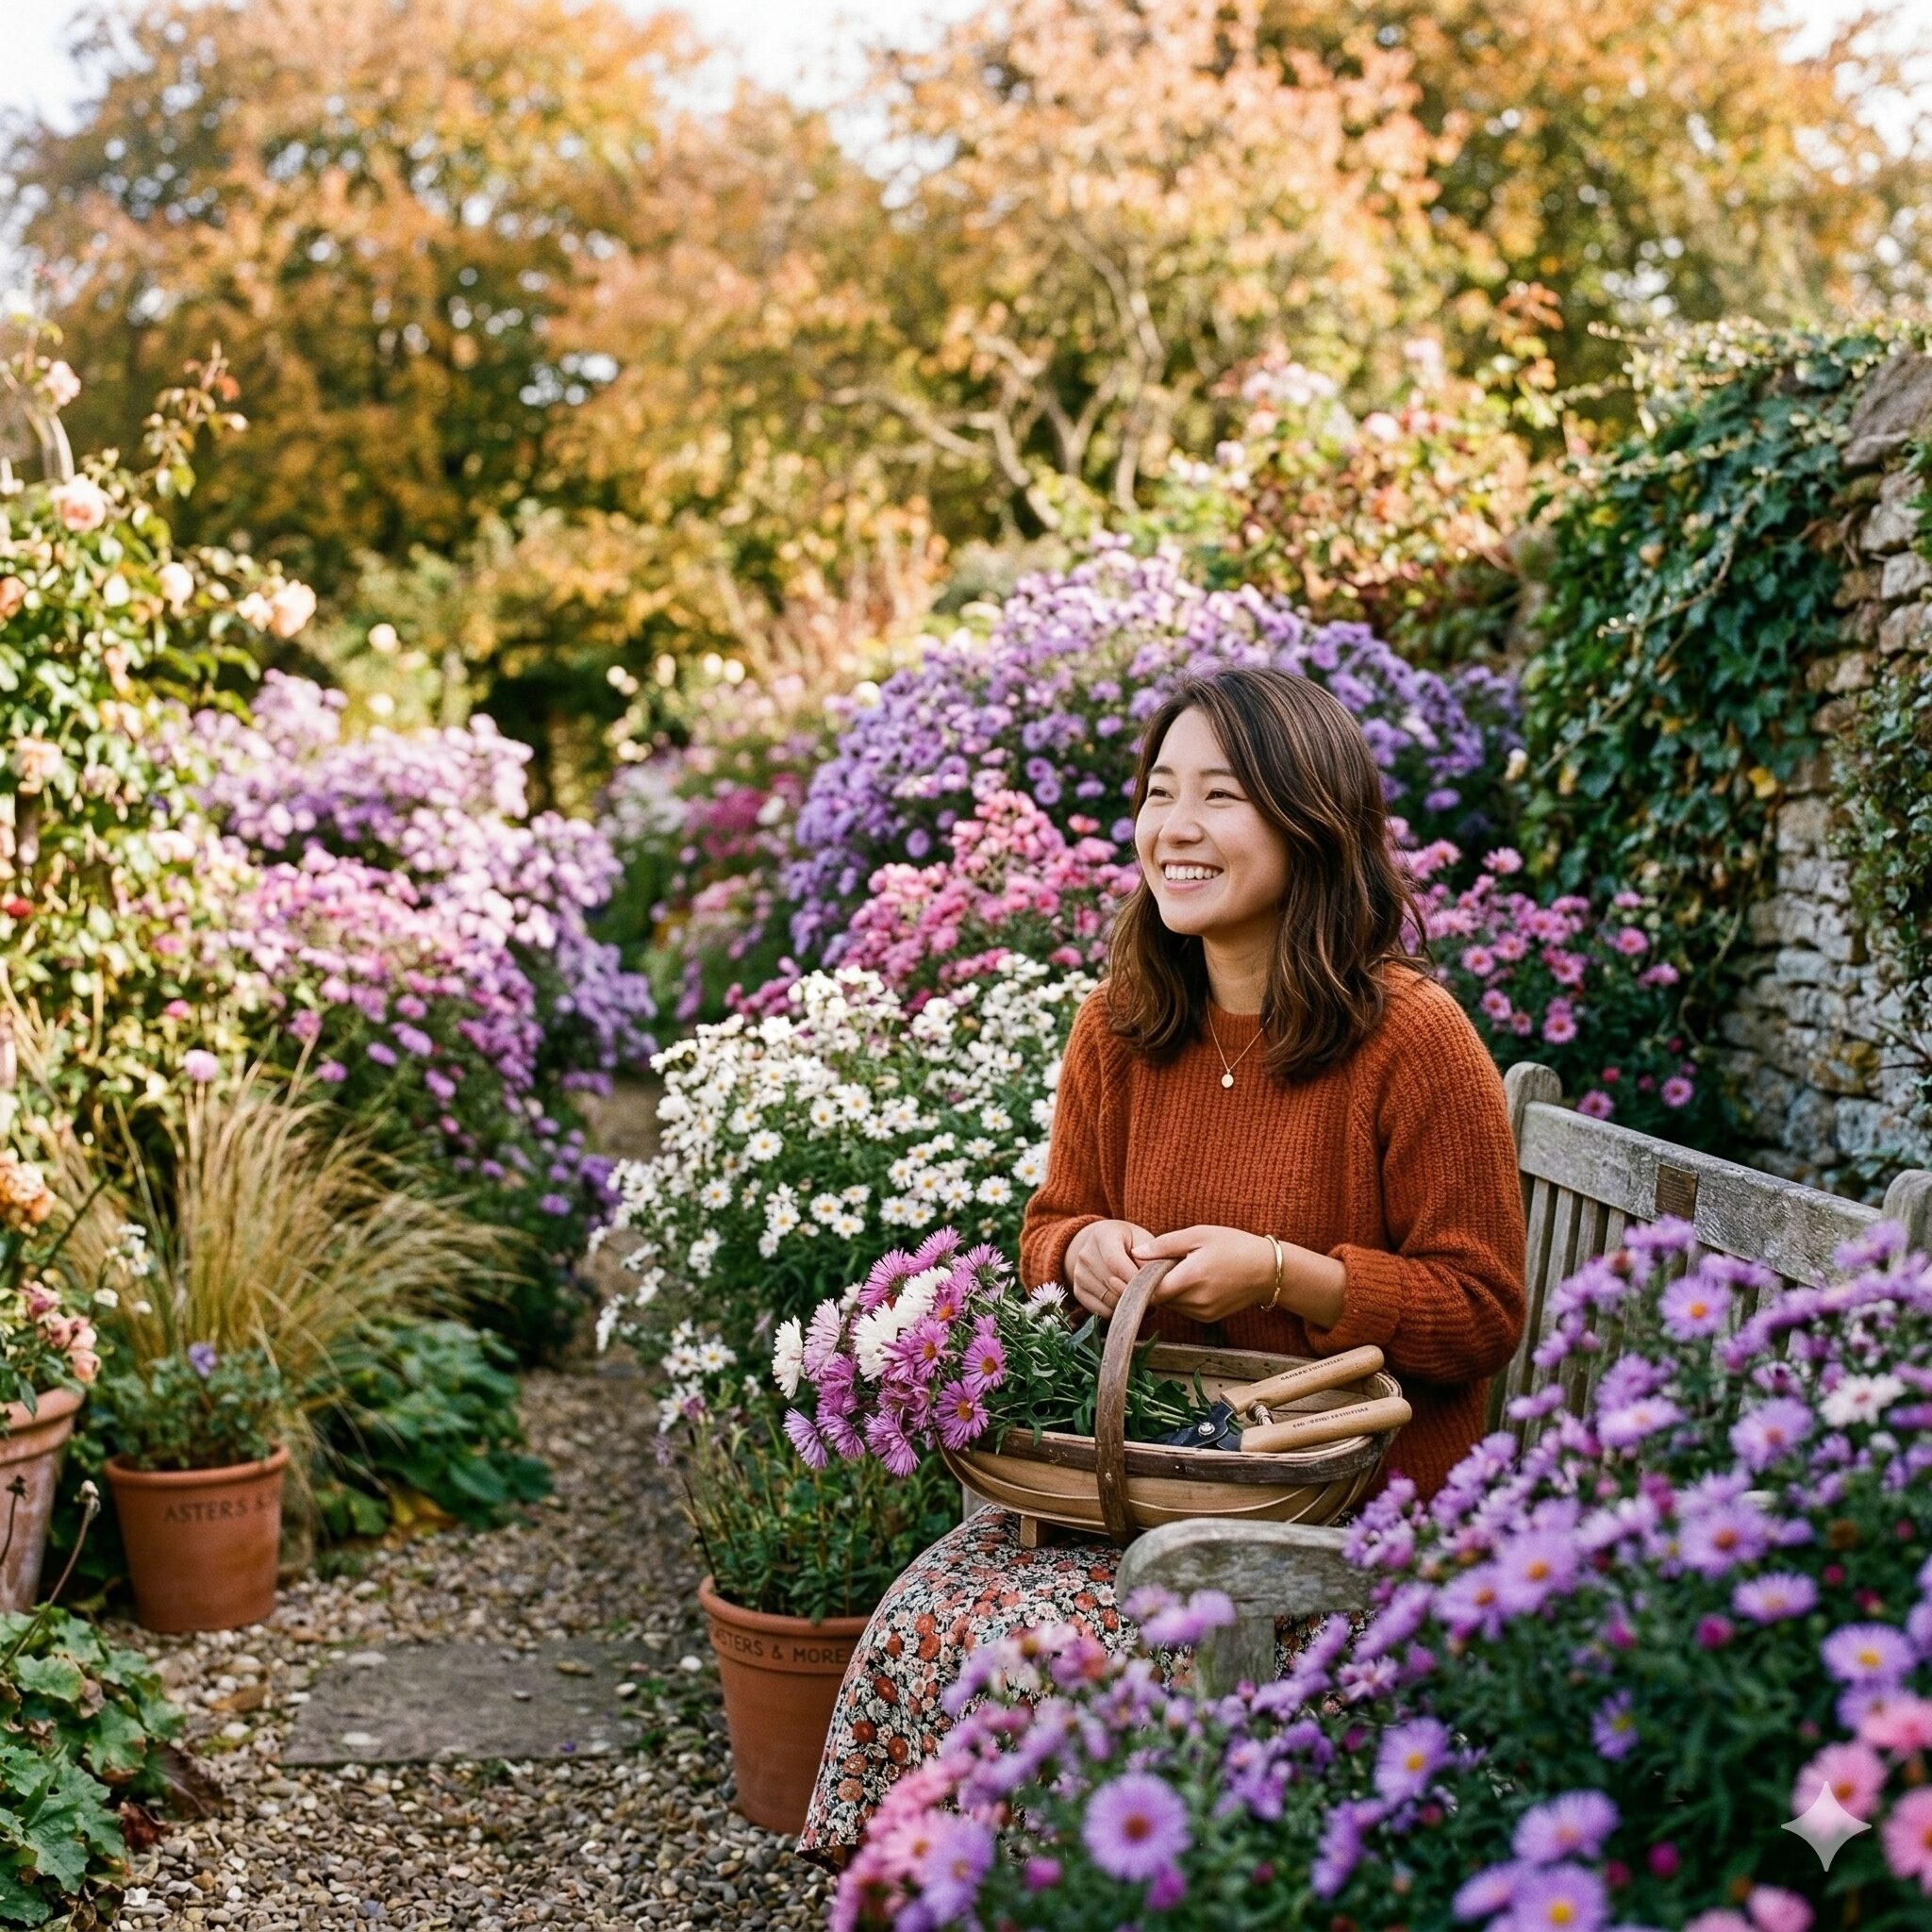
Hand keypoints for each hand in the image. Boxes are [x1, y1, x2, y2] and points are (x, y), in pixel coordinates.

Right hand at [1065, 1218, 1154, 1320]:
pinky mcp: (1077, 1290)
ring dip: (1126, 1302)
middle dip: (1134, 1292)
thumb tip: (1152, 1282)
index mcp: (1102, 1235)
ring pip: (1107, 1299)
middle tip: (1149, 1293)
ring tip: (1138, 1295)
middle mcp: (1085, 1254)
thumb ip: (1149, 1258)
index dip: (1134, 1279)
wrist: (1105, 1247)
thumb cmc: (1131, 1243)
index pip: (1116, 1263)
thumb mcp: (1143, 1241)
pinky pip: (1100, 1310)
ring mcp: (1078, 1273)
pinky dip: (1115, 1310)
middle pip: (1112, 1283)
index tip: (1151, 1287)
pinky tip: (1124, 1300)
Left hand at [1129, 1224, 1273, 1324]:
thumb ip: (1165, 1245)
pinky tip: (1180, 1280)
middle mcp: (1197, 1301)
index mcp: (1192, 1278)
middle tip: (1135, 1268)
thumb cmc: (1234, 1245)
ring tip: (1161, 1271)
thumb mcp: (1199, 1235)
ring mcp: (1203, 1313)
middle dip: (1145, 1286)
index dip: (1130, 1286)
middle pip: (1158, 1299)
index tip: (1114, 1275)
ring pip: (1169, 1305)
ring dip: (1161, 1291)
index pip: (1151, 1291)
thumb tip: (1136, 1253)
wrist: (1268, 1269)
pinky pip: (1182, 1308)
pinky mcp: (1208, 1318)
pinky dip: (1175, 1296)